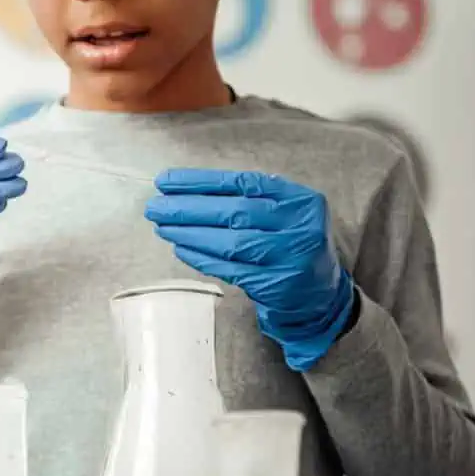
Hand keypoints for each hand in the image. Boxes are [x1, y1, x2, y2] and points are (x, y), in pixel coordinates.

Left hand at [145, 168, 356, 371]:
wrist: (318, 294)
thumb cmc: (289, 244)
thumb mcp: (282, 213)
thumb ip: (247, 198)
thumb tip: (183, 190)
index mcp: (300, 199)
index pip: (243, 183)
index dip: (201, 181)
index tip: (166, 180)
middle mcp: (298, 226)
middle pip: (235, 212)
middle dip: (188, 208)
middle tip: (155, 206)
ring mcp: (289, 258)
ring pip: (231, 243)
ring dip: (190, 234)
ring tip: (162, 226)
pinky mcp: (275, 285)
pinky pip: (230, 269)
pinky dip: (202, 258)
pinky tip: (180, 248)